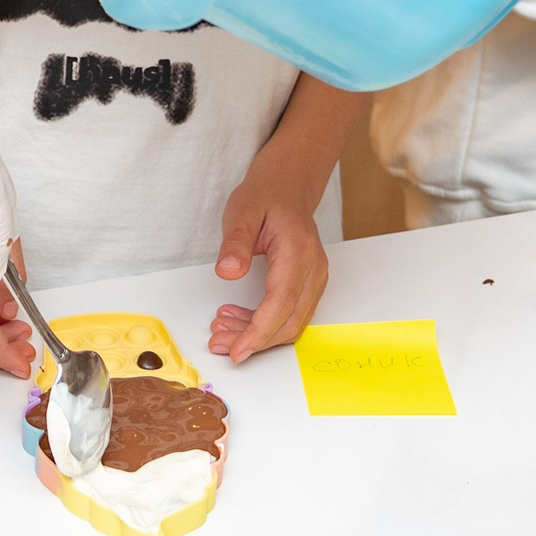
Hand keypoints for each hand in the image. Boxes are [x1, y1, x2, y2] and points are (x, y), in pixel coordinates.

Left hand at [208, 166, 330, 363]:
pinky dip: (266, 324)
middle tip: (219, 341)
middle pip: (289, 321)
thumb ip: (235, 243)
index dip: (258, 333)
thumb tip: (228, 271)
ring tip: (223, 329)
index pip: (281, 302)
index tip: (235, 350)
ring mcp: (315, 278)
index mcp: (297, 250)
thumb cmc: (265, 196)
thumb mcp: (241, 210)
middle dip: (254, 340)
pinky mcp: (310, 284)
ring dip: (258, 335)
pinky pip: (291, 314)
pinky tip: (238, 318)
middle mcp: (313, 268)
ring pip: (292, 323)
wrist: (287, 186)